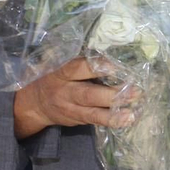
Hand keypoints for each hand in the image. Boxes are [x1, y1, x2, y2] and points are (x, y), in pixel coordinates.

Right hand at [12, 57, 133, 138]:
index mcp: (61, 73)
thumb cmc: (52, 78)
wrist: (34, 105)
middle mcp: (65, 92)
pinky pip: (94, 121)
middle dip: (112, 94)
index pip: (77, 68)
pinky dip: (111, 121)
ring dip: (114, 114)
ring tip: (132, 113)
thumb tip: (106, 48)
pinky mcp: (77, 120)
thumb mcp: (56, 65)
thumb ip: (76, 60)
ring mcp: (71, 109)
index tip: (116, 65)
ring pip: (92, 113)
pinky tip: (127, 120)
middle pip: (88, 94)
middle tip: (135, 91)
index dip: (96, 67)